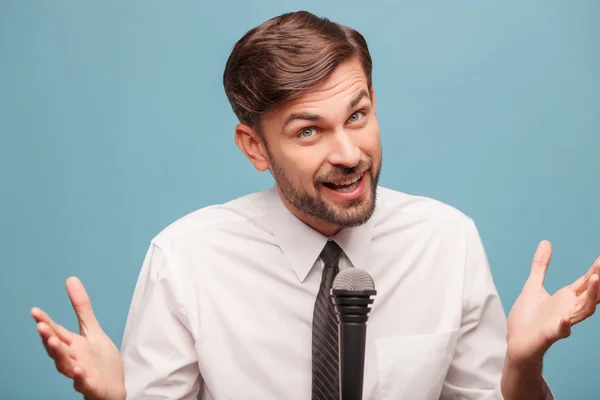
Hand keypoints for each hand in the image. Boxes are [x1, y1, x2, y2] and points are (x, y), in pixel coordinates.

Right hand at [31, 277, 124, 399]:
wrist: (112, 389)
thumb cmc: (99, 361)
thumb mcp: (92, 331)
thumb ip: (81, 308)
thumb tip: (70, 279)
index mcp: (72, 345)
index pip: (56, 332)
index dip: (45, 322)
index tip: (34, 311)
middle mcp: (72, 359)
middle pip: (57, 349)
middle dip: (48, 338)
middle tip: (41, 326)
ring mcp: (80, 374)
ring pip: (66, 366)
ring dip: (59, 355)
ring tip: (53, 343)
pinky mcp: (92, 386)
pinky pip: (84, 383)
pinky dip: (80, 378)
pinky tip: (79, 370)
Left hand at [506, 240, 599, 364]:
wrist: (516, 343)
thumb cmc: (527, 318)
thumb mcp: (533, 286)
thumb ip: (540, 266)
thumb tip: (546, 242)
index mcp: (565, 298)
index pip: (585, 283)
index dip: (595, 271)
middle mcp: (568, 309)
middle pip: (590, 295)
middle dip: (598, 282)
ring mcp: (561, 322)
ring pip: (583, 311)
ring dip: (591, 297)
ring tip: (594, 280)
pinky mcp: (549, 335)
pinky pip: (560, 331)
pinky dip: (564, 326)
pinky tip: (565, 320)